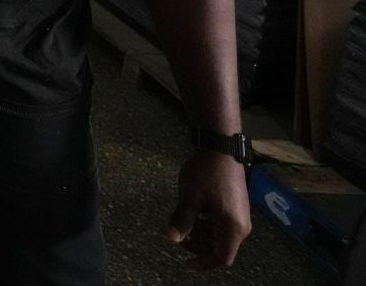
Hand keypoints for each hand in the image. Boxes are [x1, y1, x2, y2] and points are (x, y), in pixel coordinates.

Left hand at [165, 150, 251, 268]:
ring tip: (182, 220)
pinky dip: (206, 224)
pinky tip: (193, 212)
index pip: (221, 258)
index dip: (203, 264)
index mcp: (233, 228)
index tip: (186, 264)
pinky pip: (221, 224)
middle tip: (178, 234)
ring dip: (200, 234)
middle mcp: (241, 226)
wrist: (221, 148)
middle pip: (220, 248)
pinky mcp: (236, 207)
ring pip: (219, 236)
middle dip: (198, 246)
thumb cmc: (206, 174)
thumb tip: (170, 239)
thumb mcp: (190, 198)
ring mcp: (240, 216)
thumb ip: (181, 221)